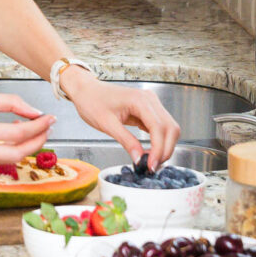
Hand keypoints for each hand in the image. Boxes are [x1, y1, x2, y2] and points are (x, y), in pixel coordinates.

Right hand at [0, 86, 55, 162]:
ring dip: (25, 146)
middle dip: (37, 141)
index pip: (16, 135)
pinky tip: (13, 133)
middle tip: (47, 127)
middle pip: (16, 154)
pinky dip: (9, 147)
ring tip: (34, 128)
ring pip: (7, 159)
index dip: (37, 127)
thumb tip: (34, 111)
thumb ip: (9, 103)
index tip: (49, 117)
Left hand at [60, 68, 180, 169]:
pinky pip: (161, 126)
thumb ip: (126, 141)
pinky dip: (159, 140)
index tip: (151, 165)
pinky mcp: (148, 108)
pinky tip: (150, 151)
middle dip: (165, 149)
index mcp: (139, 100)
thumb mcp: (106, 124)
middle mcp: (149, 99)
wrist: (86, 90)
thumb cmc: (92, 101)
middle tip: (152, 167)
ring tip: (151, 161)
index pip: (159, 127)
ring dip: (165, 146)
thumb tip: (139, 159)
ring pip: (169, 127)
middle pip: (170, 127)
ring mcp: (151, 102)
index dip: (158, 149)